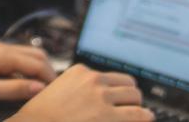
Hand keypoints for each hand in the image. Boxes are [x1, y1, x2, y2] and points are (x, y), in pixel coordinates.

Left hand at [0, 42, 56, 104]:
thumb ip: (13, 89)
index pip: (37, 64)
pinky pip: (14, 60)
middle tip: (52, 91)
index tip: (57, 93)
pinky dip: (24, 70)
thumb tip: (38, 87)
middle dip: (47, 72)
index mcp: (3, 55)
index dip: (50, 79)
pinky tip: (20, 84)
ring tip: (39, 89)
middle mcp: (1, 48)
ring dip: (36, 70)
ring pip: (26, 56)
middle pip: (36, 55)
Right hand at [8, 63, 154, 121]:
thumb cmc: (42, 117)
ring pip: (135, 97)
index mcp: (80, 72)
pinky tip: (146, 119)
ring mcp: (103, 98)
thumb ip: (79, 89)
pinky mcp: (110, 118)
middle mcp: (94, 81)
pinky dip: (144, 118)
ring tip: (139, 116)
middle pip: (128, 84)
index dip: (118, 90)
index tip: (120, 97)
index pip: (111, 76)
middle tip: (131, 108)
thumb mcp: (59, 92)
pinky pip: (139, 115)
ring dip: (138, 108)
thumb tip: (98, 96)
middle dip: (130, 97)